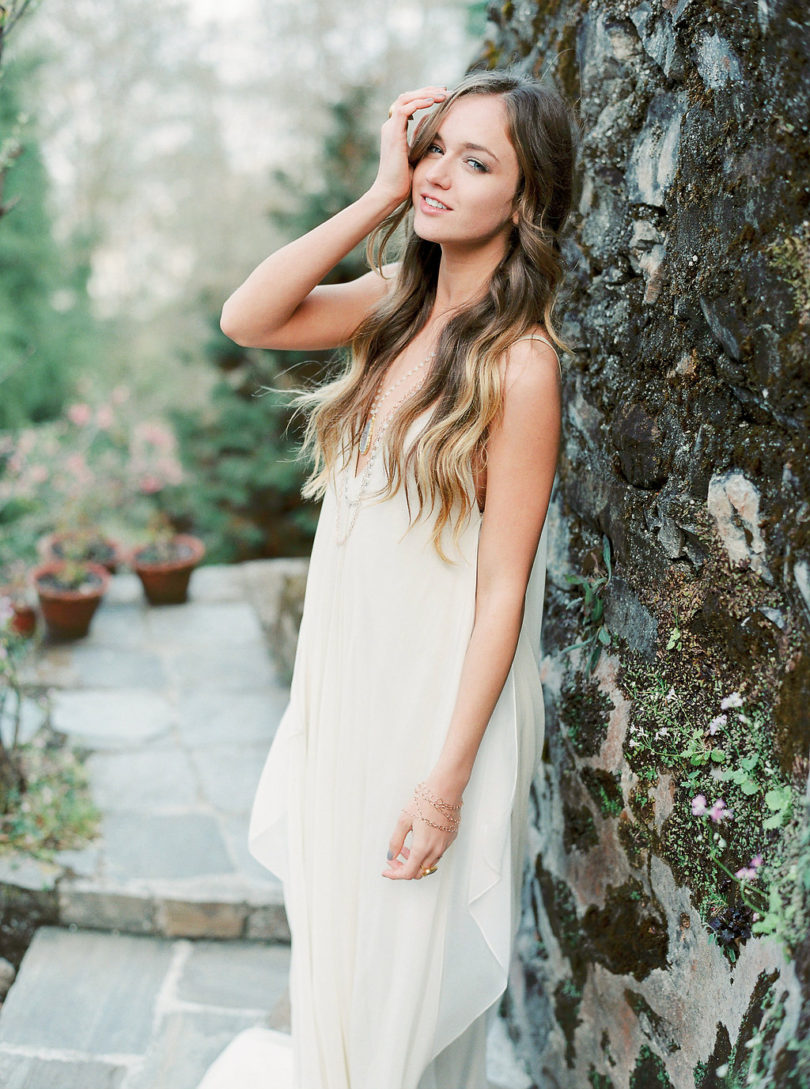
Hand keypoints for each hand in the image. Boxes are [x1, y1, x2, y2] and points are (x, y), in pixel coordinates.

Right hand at [369, 86, 446, 208]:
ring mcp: (390, 128)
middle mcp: (391, 126)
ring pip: (405, 98)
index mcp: (395, 130)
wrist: (390, 192)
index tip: (443, 96)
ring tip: (443, 94)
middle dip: (427, 91)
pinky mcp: (393, 133)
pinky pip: (404, 108)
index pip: (408, 104)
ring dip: (425, 93)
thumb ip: (421, 138)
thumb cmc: (404, 180)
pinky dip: (419, 102)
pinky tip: (433, 102)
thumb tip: (431, 125)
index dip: (425, 96)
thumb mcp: (417, 154)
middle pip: (407, 96)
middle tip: (446, 90)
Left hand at [381, 773, 462, 880]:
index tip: (386, 871)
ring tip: (405, 848)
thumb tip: (391, 855)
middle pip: (419, 871)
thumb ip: (396, 841)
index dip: (395, 875)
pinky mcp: (451, 838)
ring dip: (415, 861)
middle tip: (394, 859)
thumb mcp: (404, 820)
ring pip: (429, 864)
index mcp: (422, 848)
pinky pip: (437, 853)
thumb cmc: (425, 801)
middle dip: (404, 868)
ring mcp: (445, 845)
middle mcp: (436, 850)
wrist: (446, 789)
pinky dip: (426, 853)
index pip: (408, 873)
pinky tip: (419, 840)